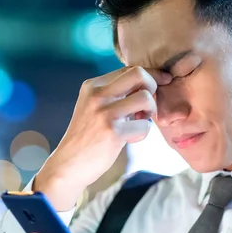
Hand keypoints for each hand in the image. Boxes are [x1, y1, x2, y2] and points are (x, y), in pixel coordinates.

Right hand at [35, 66, 171, 210]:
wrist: (68, 164)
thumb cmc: (88, 137)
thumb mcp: (95, 107)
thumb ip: (115, 94)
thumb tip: (147, 83)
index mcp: (93, 86)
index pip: (129, 69)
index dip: (150, 74)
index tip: (162, 81)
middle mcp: (98, 94)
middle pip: (139, 73)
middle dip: (153, 86)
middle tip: (147, 105)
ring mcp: (105, 112)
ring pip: (146, 98)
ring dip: (150, 112)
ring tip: (139, 122)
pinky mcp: (113, 131)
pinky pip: (145, 125)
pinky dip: (142, 133)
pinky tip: (129, 139)